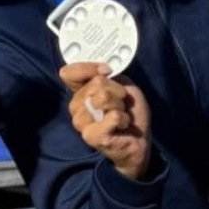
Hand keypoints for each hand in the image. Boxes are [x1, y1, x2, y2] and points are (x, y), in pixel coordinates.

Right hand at [60, 63, 151, 179]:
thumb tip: (101, 72)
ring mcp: (80, 122)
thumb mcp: (121, 85)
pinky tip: (122, 126)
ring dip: (120, 106)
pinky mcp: (90, 136)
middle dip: (117, 91)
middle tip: (121, 103)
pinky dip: (124, 119)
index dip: (89, 68)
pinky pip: (113, 116)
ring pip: (103, 97)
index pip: (68, 73)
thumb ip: (106, 76)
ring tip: (121, 115)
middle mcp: (75, 107)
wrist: (139, 139)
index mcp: (79, 93)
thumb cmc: (129, 111)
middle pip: (96, 82)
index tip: (107, 71)